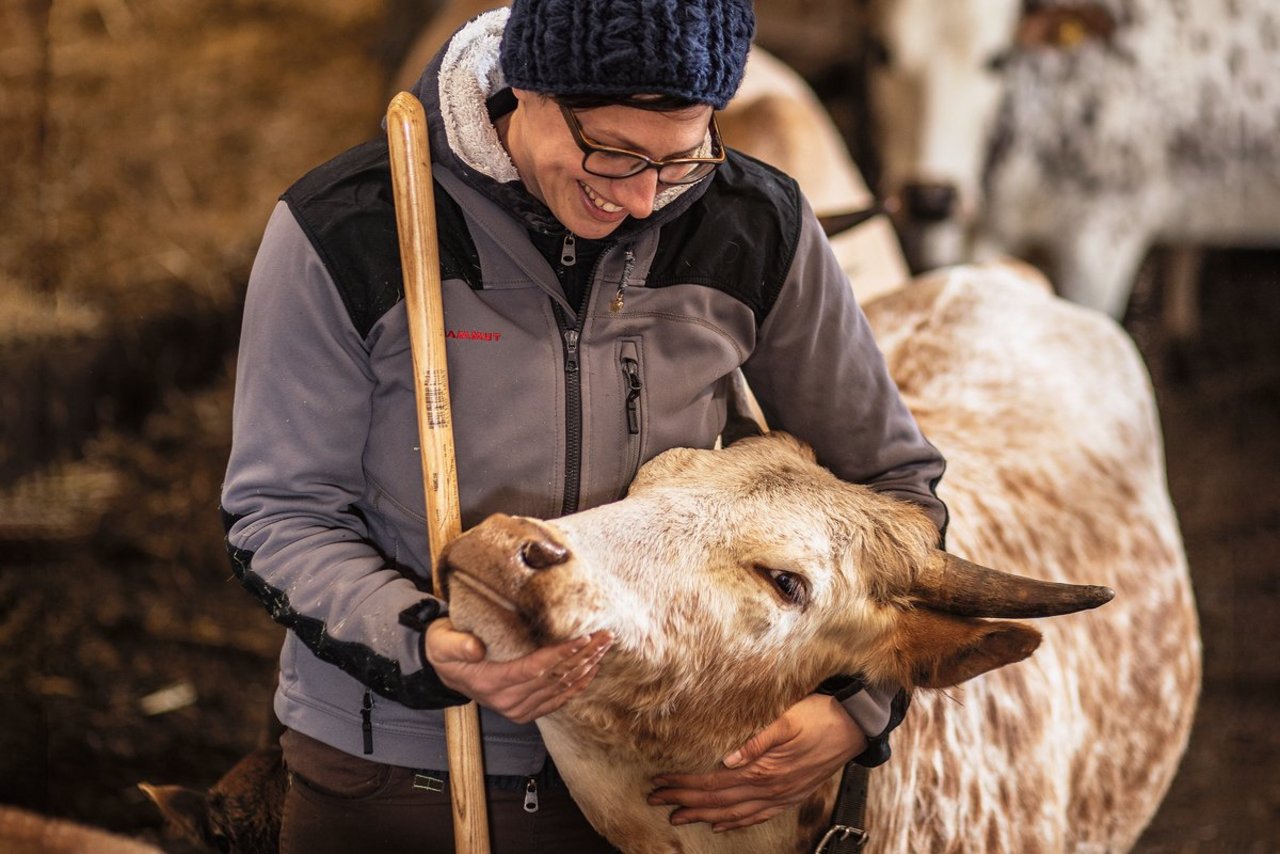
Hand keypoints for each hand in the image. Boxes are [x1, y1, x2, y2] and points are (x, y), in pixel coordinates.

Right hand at [425, 619, 611, 723]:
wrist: (444, 671)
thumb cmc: (445, 648)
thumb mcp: (441, 642)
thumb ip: (456, 644)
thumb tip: (476, 647)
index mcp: (490, 682)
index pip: (534, 669)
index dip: (561, 654)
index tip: (584, 637)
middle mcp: (507, 701)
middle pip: (554, 679)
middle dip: (583, 657)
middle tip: (606, 636)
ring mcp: (518, 709)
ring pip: (560, 688)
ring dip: (585, 668)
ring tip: (605, 646)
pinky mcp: (526, 711)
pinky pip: (557, 700)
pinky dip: (578, 685)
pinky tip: (592, 669)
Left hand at [647, 694, 866, 831]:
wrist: (855, 725)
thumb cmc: (819, 715)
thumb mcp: (786, 720)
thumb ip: (757, 741)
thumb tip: (728, 759)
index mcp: (765, 769)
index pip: (713, 781)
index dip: (684, 784)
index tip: (661, 781)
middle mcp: (771, 788)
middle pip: (718, 800)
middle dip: (684, 801)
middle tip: (656, 799)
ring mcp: (782, 796)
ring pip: (734, 813)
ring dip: (703, 816)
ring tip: (678, 816)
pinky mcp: (791, 796)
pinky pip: (759, 816)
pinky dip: (737, 823)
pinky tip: (722, 825)